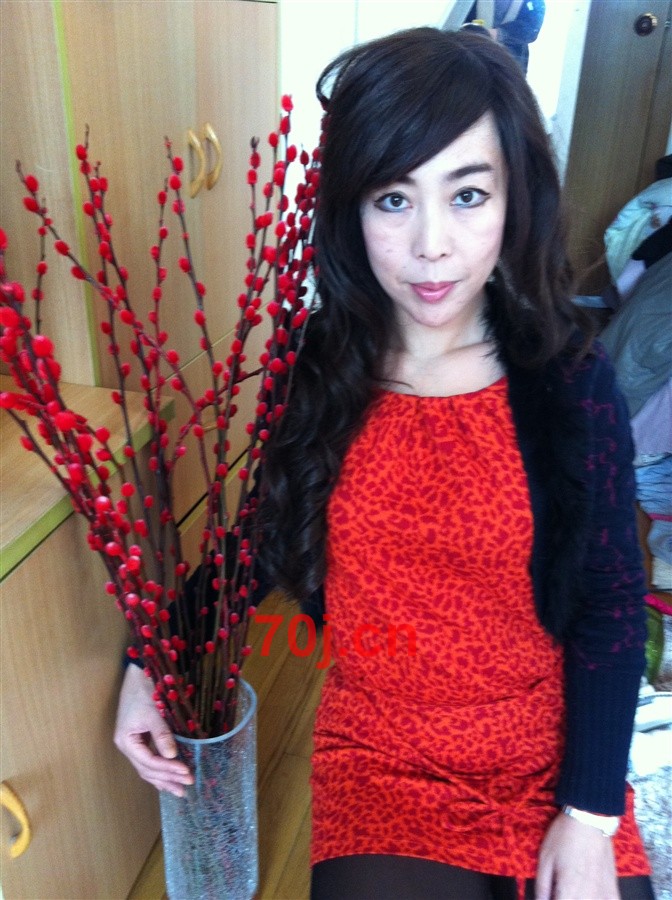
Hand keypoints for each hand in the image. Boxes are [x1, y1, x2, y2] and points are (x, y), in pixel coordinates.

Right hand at [114, 663, 193, 796]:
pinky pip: (149, 759)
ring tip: (179, 790)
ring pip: (147, 767)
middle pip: (147, 769)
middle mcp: (127, 745)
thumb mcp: (153, 712)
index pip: (148, 761)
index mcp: (126, 740)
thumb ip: (162, 734)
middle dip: (167, 778)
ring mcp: (133, 743)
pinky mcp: (140, 738)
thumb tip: (172, 756)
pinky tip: (170, 777)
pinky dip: (160, 769)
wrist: (139, 672)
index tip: (186, 772)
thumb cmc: (144, 689)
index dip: (168, 769)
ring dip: (163, 779)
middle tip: (187, 786)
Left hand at [536, 812, 617, 898]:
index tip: (550, 896)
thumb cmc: (564, 836)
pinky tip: (593, 896)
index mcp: (569, 892)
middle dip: (564, 898)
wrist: (590, 819)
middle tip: (560, 891)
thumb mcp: (545, 859)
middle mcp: (589, 898)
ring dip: (580, 899)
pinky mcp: (613, 890)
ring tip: (571, 893)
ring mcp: (604, 895)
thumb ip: (542, 887)